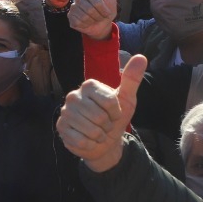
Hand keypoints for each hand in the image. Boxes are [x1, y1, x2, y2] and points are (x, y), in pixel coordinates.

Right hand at [57, 55, 145, 172]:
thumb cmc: (114, 118)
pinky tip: (88, 140)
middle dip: (108, 126)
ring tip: (97, 133)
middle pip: (99, 117)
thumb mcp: (126, 99)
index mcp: (89, 86)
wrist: (103, 142)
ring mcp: (65, 112)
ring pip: (91, 130)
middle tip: (105, 125)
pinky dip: (90, 144)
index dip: (116, 112)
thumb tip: (141, 57)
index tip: (115, 114)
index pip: (109, 101)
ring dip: (100, 137)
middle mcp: (73, 96)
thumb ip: (132, 79)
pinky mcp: (61, 128)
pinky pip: (81, 140)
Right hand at [68, 0, 117, 39]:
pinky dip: (85, 25)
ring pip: (84, 16)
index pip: (97, 2)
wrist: (101, 26)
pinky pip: (78, 22)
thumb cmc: (106, 11)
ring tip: (94, 20)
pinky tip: (87, 23)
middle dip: (98, 16)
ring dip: (92, 21)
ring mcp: (73, 8)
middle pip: (90, 10)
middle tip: (100, 17)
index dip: (104, 10)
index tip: (107, 12)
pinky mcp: (70, 17)